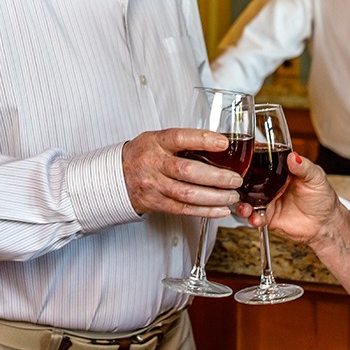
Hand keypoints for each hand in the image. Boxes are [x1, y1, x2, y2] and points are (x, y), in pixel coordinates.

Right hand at [122, 128, 244, 216]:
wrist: (114, 176)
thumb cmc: (143, 154)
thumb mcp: (158, 138)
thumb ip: (184, 141)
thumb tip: (220, 143)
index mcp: (156, 143)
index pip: (180, 138)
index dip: (203, 140)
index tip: (224, 143)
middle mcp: (154, 164)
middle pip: (188, 171)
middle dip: (216, 177)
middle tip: (235, 179)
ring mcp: (154, 186)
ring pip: (187, 194)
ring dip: (215, 197)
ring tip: (233, 196)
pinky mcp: (156, 203)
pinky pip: (183, 209)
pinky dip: (205, 211)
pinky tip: (221, 209)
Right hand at [247, 152, 343, 243]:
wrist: (325, 223)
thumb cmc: (323, 197)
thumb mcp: (316, 178)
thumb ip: (304, 167)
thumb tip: (293, 157)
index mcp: (282, 172)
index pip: (263, 163)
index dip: (252, 162)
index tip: (245, 162)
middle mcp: (272, 186)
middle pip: (251, 182)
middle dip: (241, 185)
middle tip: (238, 187)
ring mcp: (269, 201)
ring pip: (249, 200)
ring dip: (243, 203)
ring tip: (245, 207)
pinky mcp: (269, 217)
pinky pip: (256, 217)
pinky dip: (252, 218)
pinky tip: (256, 218)